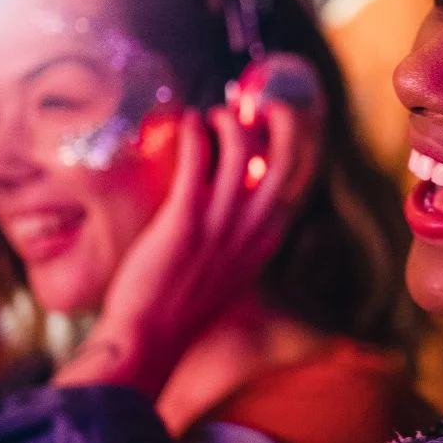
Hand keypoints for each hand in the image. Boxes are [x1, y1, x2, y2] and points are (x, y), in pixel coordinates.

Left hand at [54, 99, 319, 397]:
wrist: (150, 338)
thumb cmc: (183, 306)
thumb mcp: (229, 272)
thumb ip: (240, 240)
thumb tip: (235, 211)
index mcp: (265, 239)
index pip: (292, 183)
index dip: (287, 148)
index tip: (272, 128)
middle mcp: (251, 229)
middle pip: (282, 162)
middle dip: (281, 124)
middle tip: (264, 103)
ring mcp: (220, 225)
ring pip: (240, 155)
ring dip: (229, 124)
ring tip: (214, 114)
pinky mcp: (184, 221)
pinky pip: (196, 165)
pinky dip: (195, 136)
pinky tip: (188, 122)